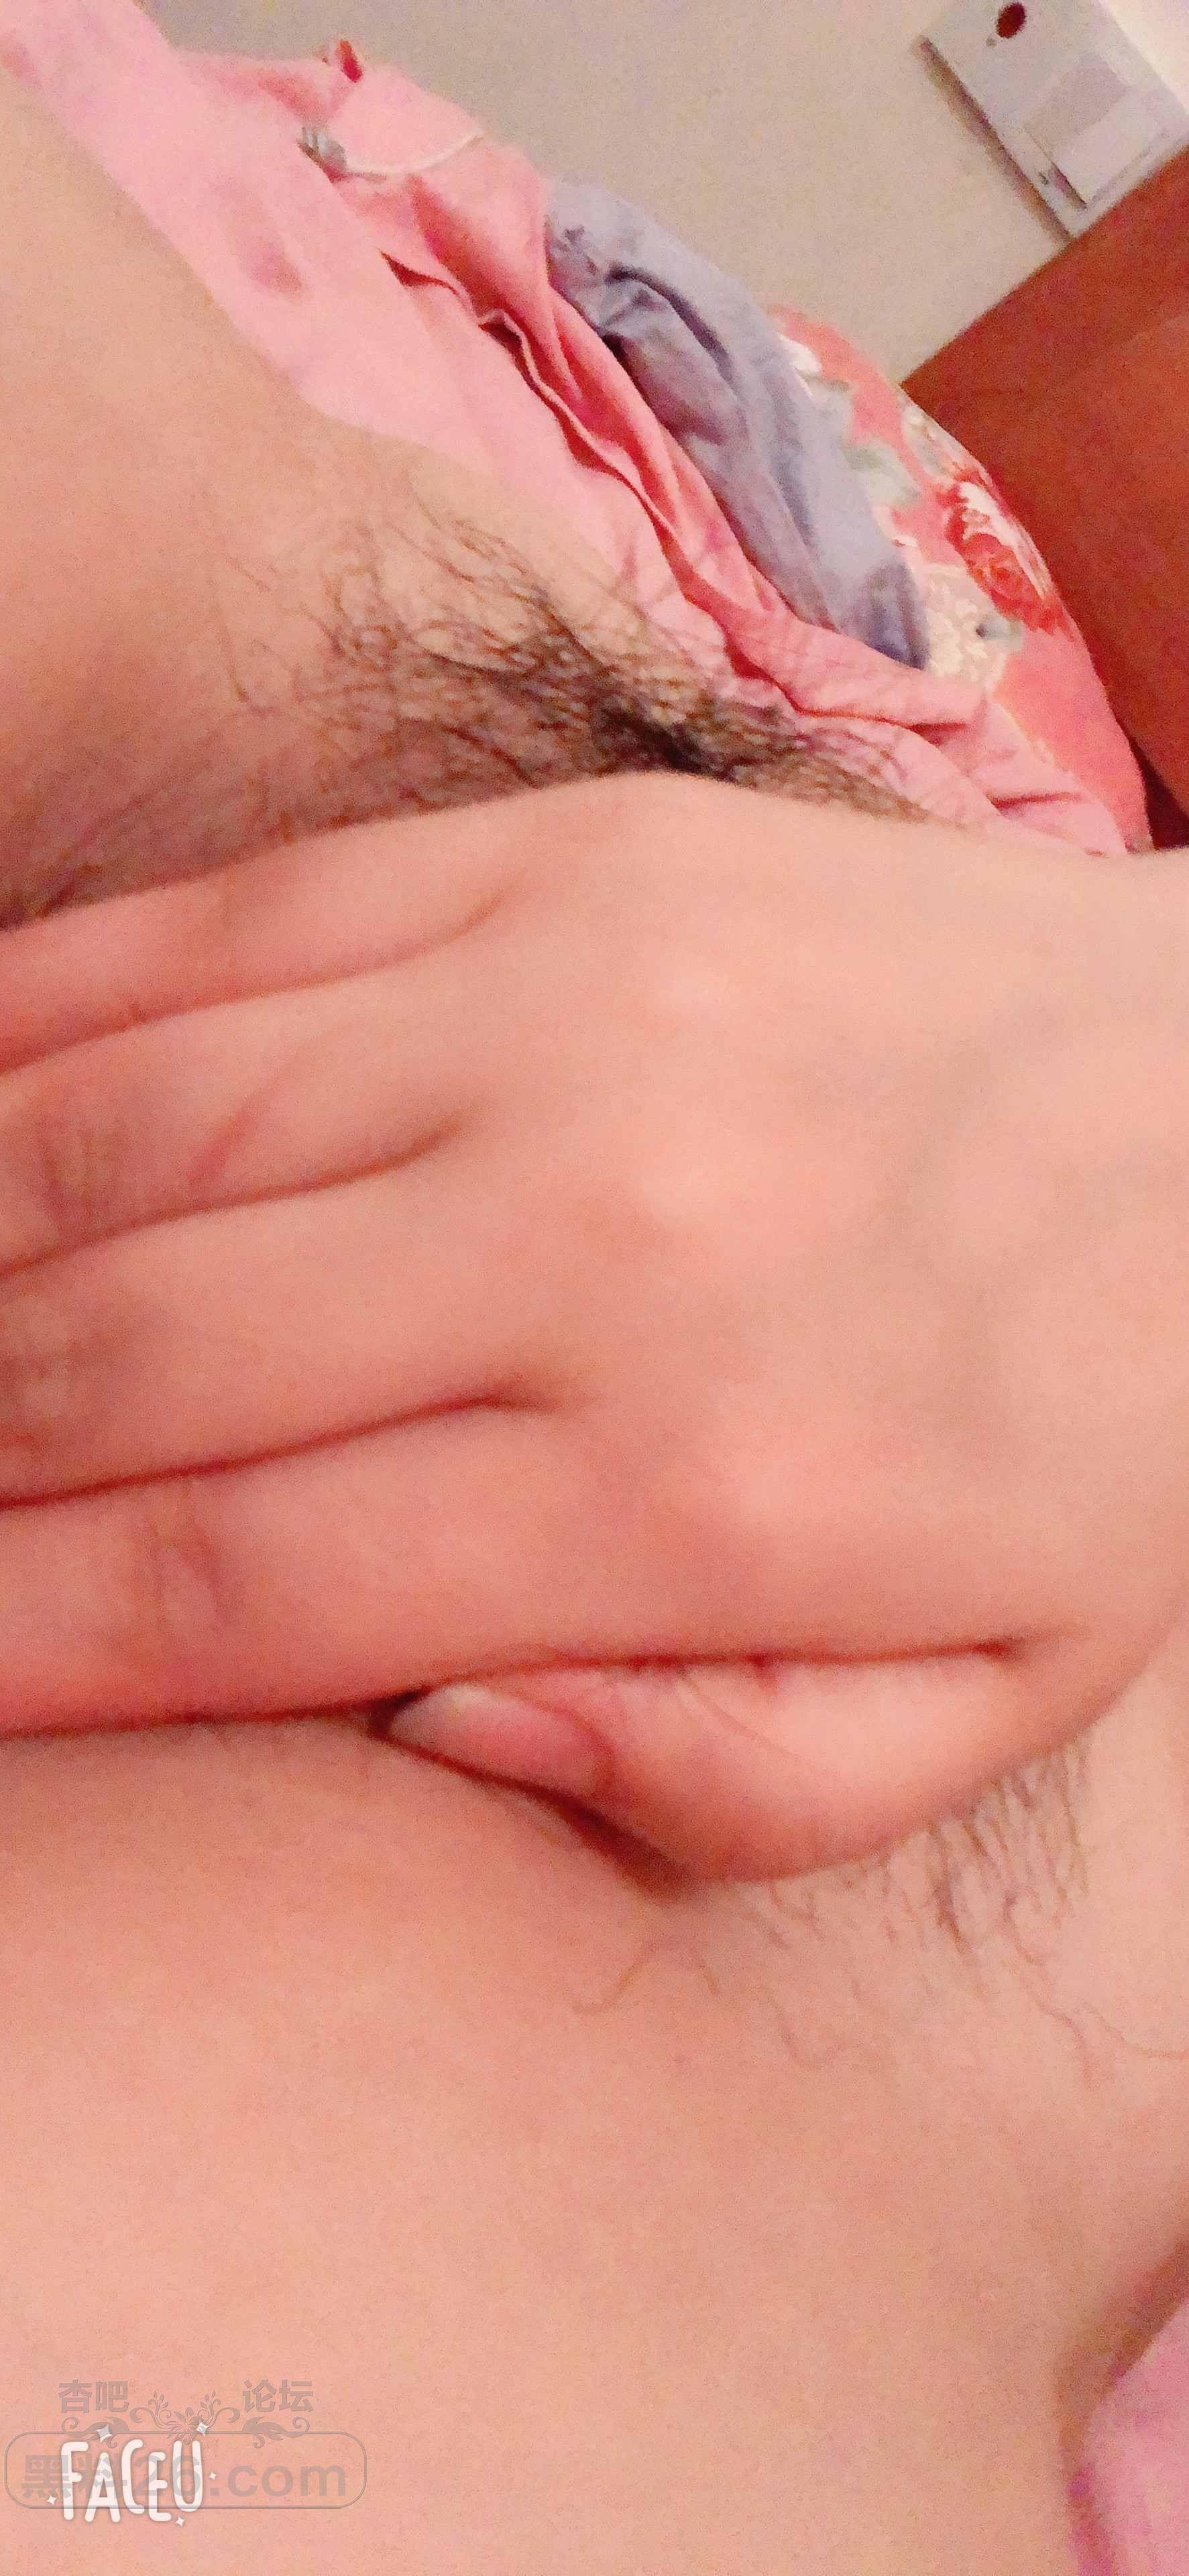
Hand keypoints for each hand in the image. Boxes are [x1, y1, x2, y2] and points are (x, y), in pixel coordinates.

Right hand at [0, 772, 1186, 1875]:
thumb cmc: (1097, 1419)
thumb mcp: (984, 1697)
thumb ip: (710, 1775)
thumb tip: (416, 1727)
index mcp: (703, 1480)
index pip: (243, 1582)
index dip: (20, 1637)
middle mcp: (605, 1227)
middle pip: (130, 1355)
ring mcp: (570, 1004)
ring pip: (128, 1133)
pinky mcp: (557, 858)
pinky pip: (215, 943)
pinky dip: (33, 1035)